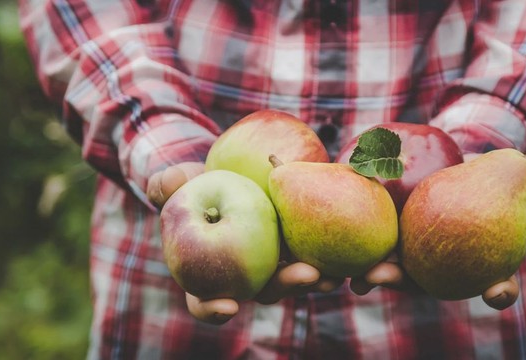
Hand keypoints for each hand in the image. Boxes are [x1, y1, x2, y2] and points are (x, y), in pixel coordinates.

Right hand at [151, 163, 342, 323]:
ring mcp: (278, 263)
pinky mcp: (303, 244)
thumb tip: (162, 183)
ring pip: (301, 277)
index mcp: (211, 274)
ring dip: (323, 278)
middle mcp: (248, 277)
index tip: (227, 306)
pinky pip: (325, 253)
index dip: (213, 308)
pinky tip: (363, 252)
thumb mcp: (181, 181)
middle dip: (289, 286)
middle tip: (307, 276)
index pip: (205, 301)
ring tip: (342, 270)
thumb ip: (167, 184)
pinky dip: (343, 255)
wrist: (232, 173)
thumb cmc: (199, 184)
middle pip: (268, 290)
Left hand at [350, 157, 525, 309]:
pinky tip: (331, 249)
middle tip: (388, 277)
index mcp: (474, 267)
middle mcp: (435, 271)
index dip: (498, 291)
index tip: (498, 291)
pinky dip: (347, 250)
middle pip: (419, 284)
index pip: (494, 286)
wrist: (440, 168)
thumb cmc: (474, 179)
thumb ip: (524, 178)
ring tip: (360, 273)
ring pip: (385, 272)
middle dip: (402, 284)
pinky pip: (361, 248)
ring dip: (370, 274)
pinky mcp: (376, 245)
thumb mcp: (498, 175)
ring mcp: (403, 262)